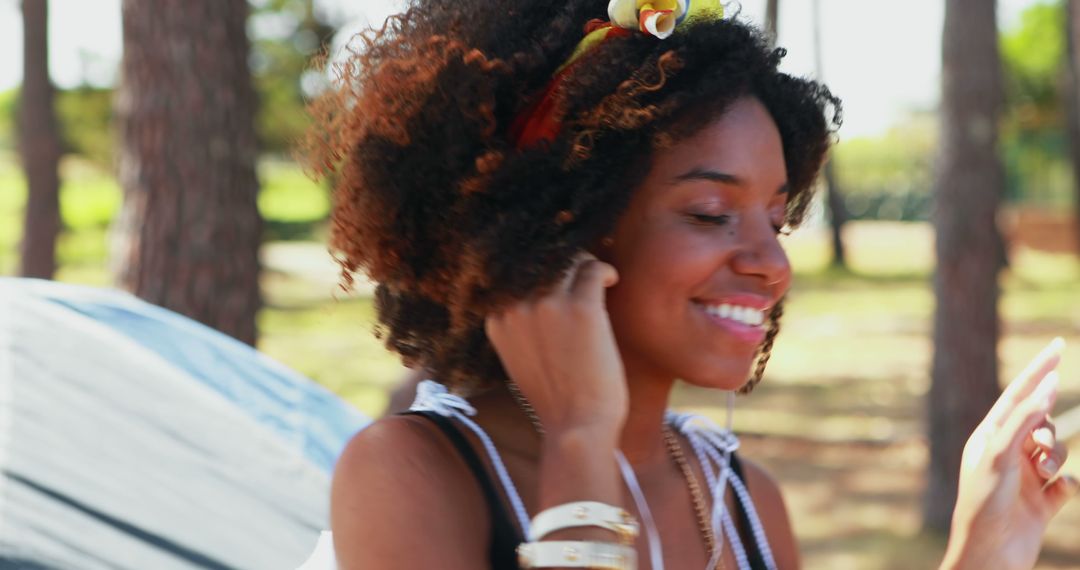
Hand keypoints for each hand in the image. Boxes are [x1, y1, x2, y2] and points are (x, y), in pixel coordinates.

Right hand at [485, 253, 626, 435]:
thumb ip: (519, 325)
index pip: (517, 274)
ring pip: (568, 261)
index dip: (541, 272)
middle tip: (582, 273)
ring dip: (584, 265)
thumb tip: (538, 296)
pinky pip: (594, 270)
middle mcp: (518, 307)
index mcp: (498, 319)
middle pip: (541, 262)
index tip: (559, 278)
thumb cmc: (556, 399)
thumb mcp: (519, 359)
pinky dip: (605, 271)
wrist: (577, 427)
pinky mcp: (582, 307)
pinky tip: (612, 282)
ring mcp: (548, 304)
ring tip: (599, 279)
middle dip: (563, 264)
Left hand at [943, 338, 1078, 569]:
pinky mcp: (1044, 502)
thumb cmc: (984, 504)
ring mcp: (1027, 477)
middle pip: (1042, 423)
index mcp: (988, 437)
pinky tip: (1059, 495)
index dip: (1038, 371)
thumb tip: (1046, 385)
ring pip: (1058, 451)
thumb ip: (1023, 419)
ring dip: (1059, 458)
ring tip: (1046, 474)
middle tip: (1038, 450)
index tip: (1058, 345)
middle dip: (1048, 430)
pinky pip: (1070, 482)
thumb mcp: (999, 455)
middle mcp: (1007, 454)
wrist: (990, 556)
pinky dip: (1070, 484)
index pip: (1017, 396)